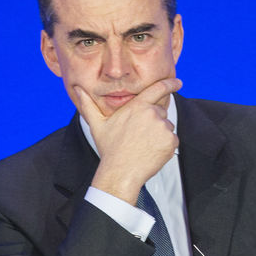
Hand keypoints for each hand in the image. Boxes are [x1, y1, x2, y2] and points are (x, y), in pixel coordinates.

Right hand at [74, 77, 182, 203]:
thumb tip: (77, 89)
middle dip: (153, 122)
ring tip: (143, 146)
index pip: (158, 89)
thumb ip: (89, 104)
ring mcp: (163, 127)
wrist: (120, 172)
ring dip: (159, 135)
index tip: (178, 82)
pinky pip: (172, 140)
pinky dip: (165, 146)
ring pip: (166, 127)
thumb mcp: (97, 124)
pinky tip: (151, 153)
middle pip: (160, 113)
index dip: (170, 84)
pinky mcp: (171, 141)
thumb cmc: (109, 149)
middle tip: (139, 137)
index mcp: (137, 106)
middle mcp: (152, 113)